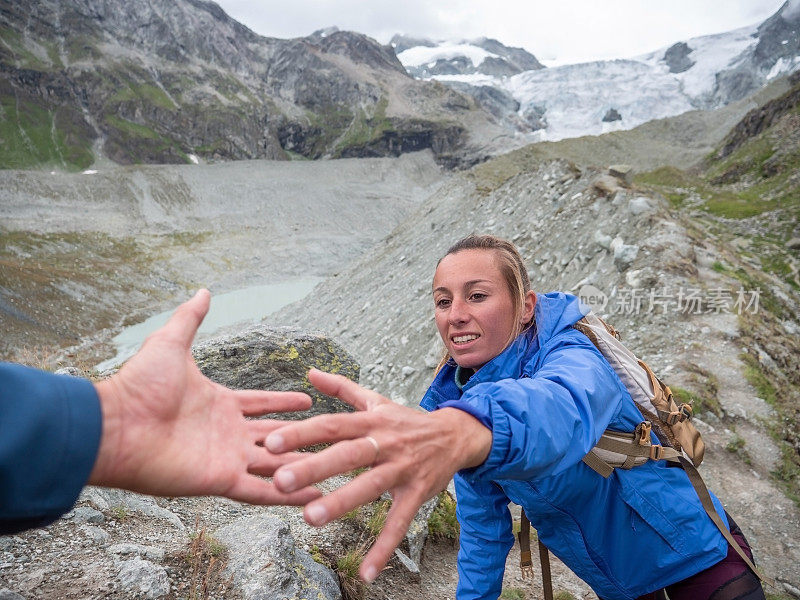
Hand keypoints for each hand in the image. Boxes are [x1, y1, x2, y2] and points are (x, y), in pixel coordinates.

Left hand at [89, 289, 319, 505]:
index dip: (283, 402)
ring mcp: (226, 457)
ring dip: (301, 467)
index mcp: (220, 404)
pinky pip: (260, 491)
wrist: (117, 425)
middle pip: (274, 435)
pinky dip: (286, 497)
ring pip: (274, 464)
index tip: (308, 399)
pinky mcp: (221, 479)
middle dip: (301, 436)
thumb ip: (190, 318)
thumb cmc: (140, 385)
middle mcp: (227, 433)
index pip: (260, 404)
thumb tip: (203, 291)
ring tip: (332, 469)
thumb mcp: (171, 343)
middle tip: (331, 435)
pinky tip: (311, 495)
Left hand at [265, 368, 491, 581]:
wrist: (456, 434)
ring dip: (341, 503)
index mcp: (370, 421)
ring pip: (370, 486)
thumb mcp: (376, 400)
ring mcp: (402, 468)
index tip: (271, 443)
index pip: (332, 424)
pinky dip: (383, 548)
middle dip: (313, 467)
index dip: (302, 433)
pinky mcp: (417, 493)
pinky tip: (365, 572)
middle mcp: (384, 443)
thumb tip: (309, 372)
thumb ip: (342, 387)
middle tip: (279, 481)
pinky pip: (399, 523)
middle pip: (347, 454)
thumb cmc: (406, 421)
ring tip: (309, 519)